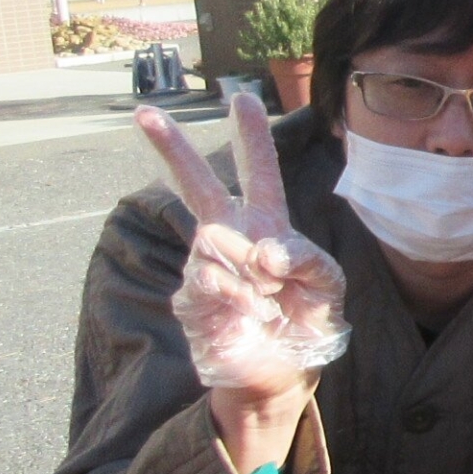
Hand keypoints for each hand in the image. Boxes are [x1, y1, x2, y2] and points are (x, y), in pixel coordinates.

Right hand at [139, 95, 348, 473]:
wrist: (282, 374)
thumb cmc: (306, 322)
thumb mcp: (328, 286)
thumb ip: (309, 260)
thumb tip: (264, 250)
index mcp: (268, 225)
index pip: (260, 173)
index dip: (253, 137)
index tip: (242, 99)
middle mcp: (231, 237)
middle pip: (198, 187)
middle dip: (171, 150)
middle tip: (144, 114)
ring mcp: (206, 266)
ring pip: (216, 243)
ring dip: (251, 271)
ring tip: (269, 297)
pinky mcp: (191, 299)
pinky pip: (211, 282)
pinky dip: (239, 298)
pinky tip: (251, 312)